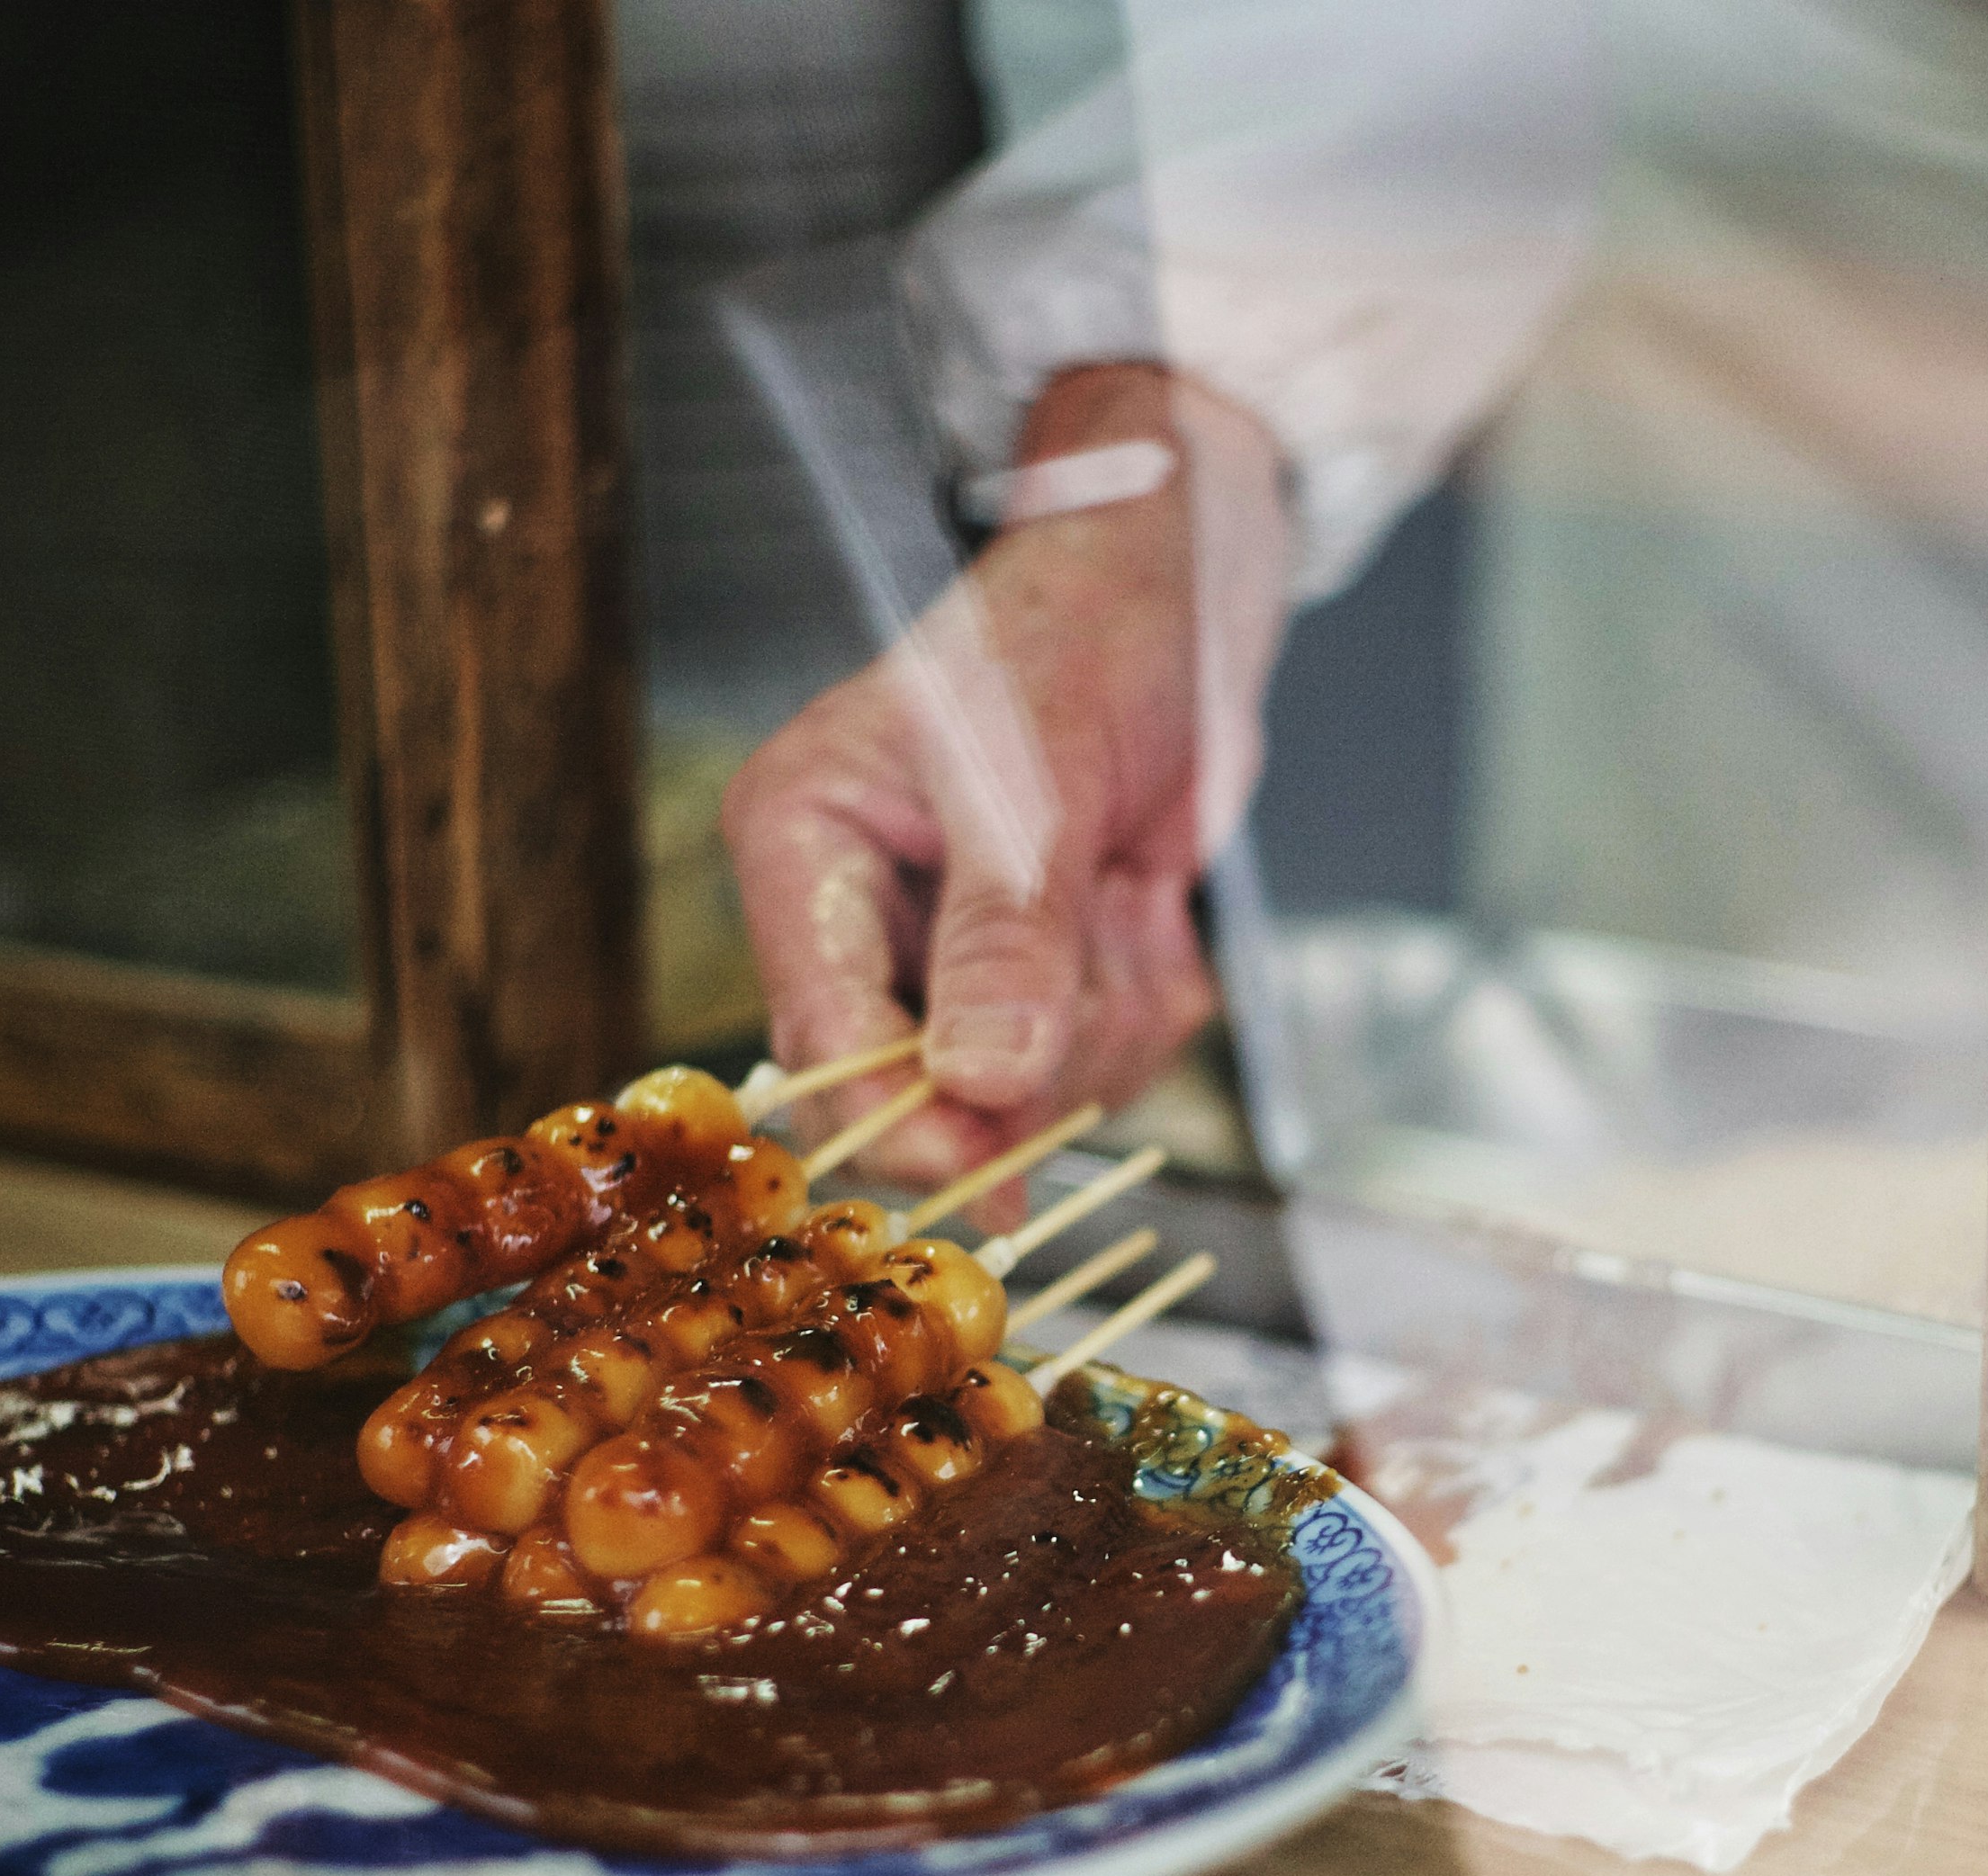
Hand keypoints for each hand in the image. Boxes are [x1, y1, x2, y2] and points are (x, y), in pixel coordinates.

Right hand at [722, 363, 1294, 1183]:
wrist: (1181, 597)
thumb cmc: (1081, 630)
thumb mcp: (1040, 778)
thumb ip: (1008, 933)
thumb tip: (979, 1078)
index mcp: (806, 842)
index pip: (821, 1029)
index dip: (900, 1116)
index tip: (985, 1167)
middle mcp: (861, 913)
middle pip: (918, 1084)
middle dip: (1031, 1053)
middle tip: (1097, 963)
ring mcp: (950, 956)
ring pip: (1022, 1088)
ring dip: (1105, 1012)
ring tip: (1124, 891)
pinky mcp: (1037, 979)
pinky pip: (1098, 1061)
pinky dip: (1145, 998)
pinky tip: (1144, 903)